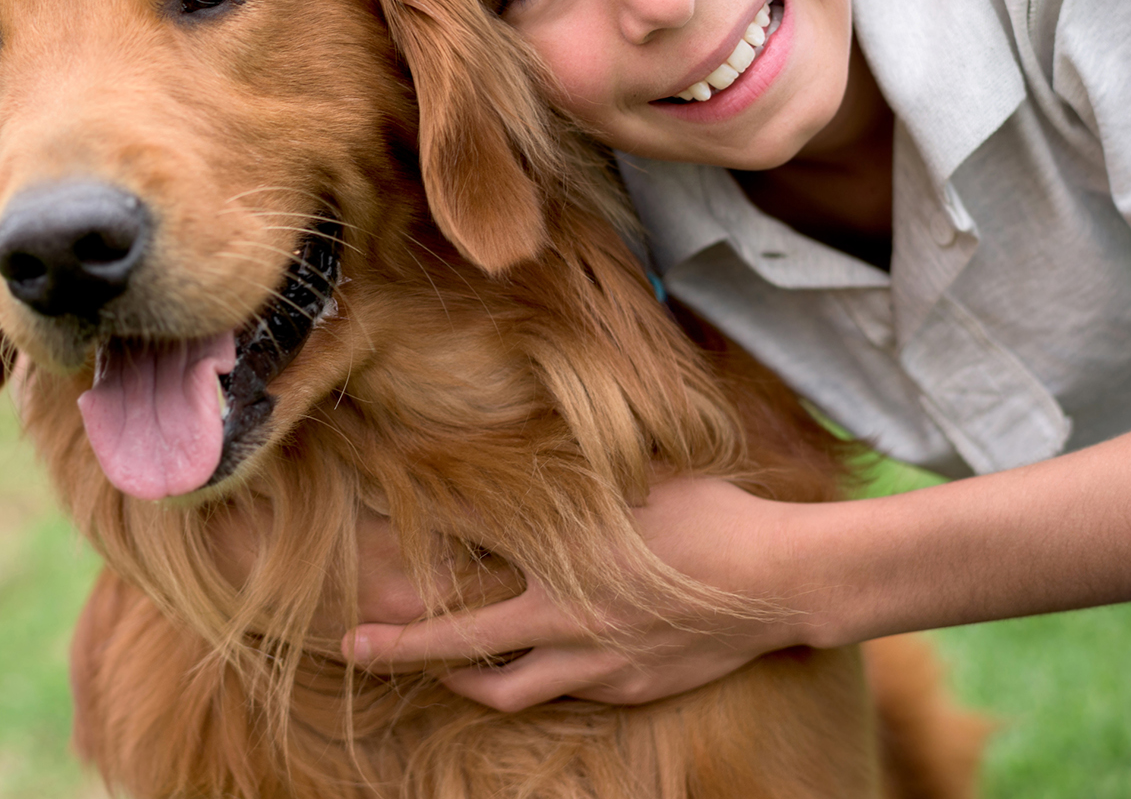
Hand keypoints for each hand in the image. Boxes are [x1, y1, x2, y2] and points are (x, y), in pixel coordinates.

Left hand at [342, 477, 813, 711]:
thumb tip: (544, 438)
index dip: (417, 546)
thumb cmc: (710, 513)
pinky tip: (543, 664)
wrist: (776, 580)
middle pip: (460, 647)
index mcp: (557, 567)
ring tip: (439, 672)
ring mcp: (597, 666)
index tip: (377, 533)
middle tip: (354, 647)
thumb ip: (580, 470)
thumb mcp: (635, 476)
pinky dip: (542, 680)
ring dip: (464, 681)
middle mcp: (565, 625)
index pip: (465, 558)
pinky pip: (569, 693)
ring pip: (508, 691)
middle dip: (399, 648)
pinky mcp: (631, 688)